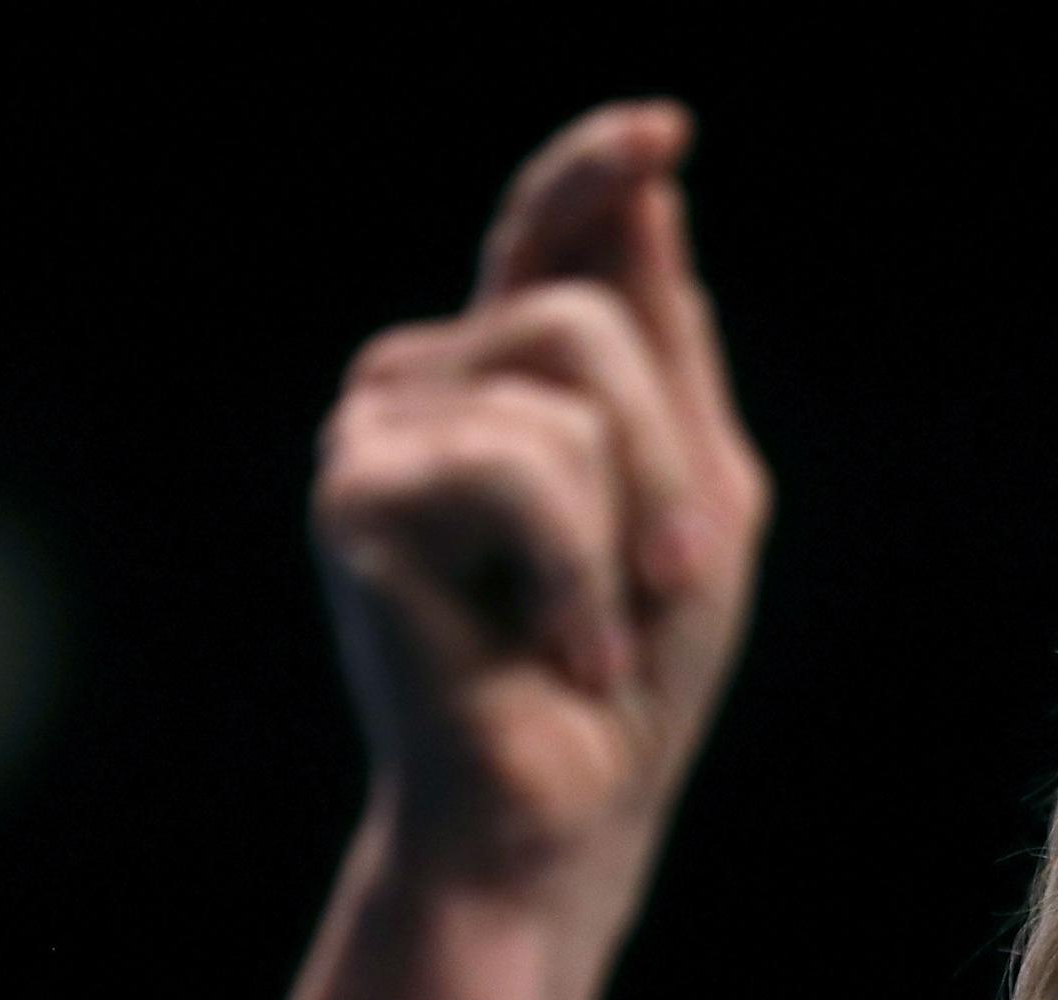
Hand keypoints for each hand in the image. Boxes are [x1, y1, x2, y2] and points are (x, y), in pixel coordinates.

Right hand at [312, 99, 769, 907]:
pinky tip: (555, 649)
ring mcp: (378, 432)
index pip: (546, 240)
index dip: (593, 174)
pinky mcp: (359, 496)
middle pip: (586, 314)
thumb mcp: (698, 494)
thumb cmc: (640, 668)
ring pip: (565, 378)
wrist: (570, 809)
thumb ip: (672, 353)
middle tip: (668, 579)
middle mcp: (427, 382)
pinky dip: (579, 576)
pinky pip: (526, 469)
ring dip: (630, 523)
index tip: (664, 131)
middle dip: (663, 456)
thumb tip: (649, 188)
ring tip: (598, 628)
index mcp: (508, 379)